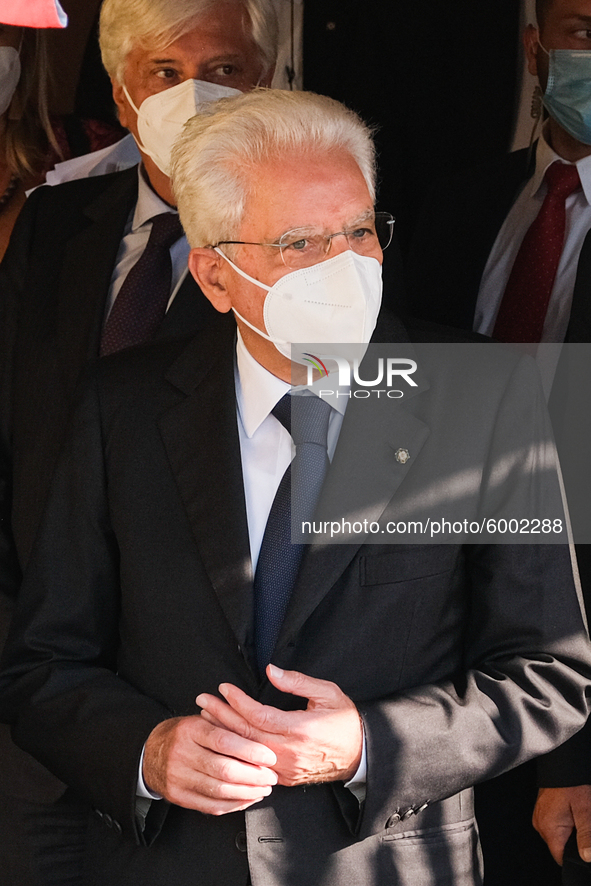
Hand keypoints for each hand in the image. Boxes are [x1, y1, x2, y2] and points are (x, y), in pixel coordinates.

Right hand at [142, 714, 277, 814]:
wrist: (152, 753)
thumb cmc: (186, 735)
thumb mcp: (203, 721)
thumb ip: (228, 728)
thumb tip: (262, 741)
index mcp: (191, 730)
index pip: (224, 741)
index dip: (250, 750)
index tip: (270, 757)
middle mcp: (182, 754)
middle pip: (223, 770)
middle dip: (253, 776)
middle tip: (271, 777)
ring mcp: (178, 777)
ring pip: (219, 791)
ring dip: (247, 793)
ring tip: (264, 789)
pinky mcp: (179, 797)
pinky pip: (211, 806)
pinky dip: (234, 805)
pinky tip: (248, 799)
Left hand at [197, 664, 362, 786]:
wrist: (361, 755)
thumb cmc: (345, 721)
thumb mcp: (327, 693)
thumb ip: (297, 681)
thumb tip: (271, 671)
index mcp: (298, 729)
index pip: (257, 714)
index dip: (237, 700)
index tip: (223, 687)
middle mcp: (288, 752)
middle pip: (245, 733)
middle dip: (221, 715)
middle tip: (203, 701)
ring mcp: (285, 768)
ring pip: (246, 752)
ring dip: (225, 734)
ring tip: (207, 718)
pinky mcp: (285, 778)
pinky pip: (255, 766)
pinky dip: (237, 753)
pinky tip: (225, 742)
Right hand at [533, 786, 590, 863]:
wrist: (562, 760)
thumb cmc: (572, 781)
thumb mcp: (585, 809)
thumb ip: (586, 836)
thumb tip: (587, 858)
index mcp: (549, 827)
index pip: (562, 858)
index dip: (578, 857)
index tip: (586, 845)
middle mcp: (541, 823)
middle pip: (561, 846)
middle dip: (577, 840)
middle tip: (585, 821)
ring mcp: (541, 815)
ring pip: (560, 834)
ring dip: (573, 829)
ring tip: (580, 813)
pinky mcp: (544, 808)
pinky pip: (557, 822)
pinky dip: (568, 819)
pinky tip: (574, 809)